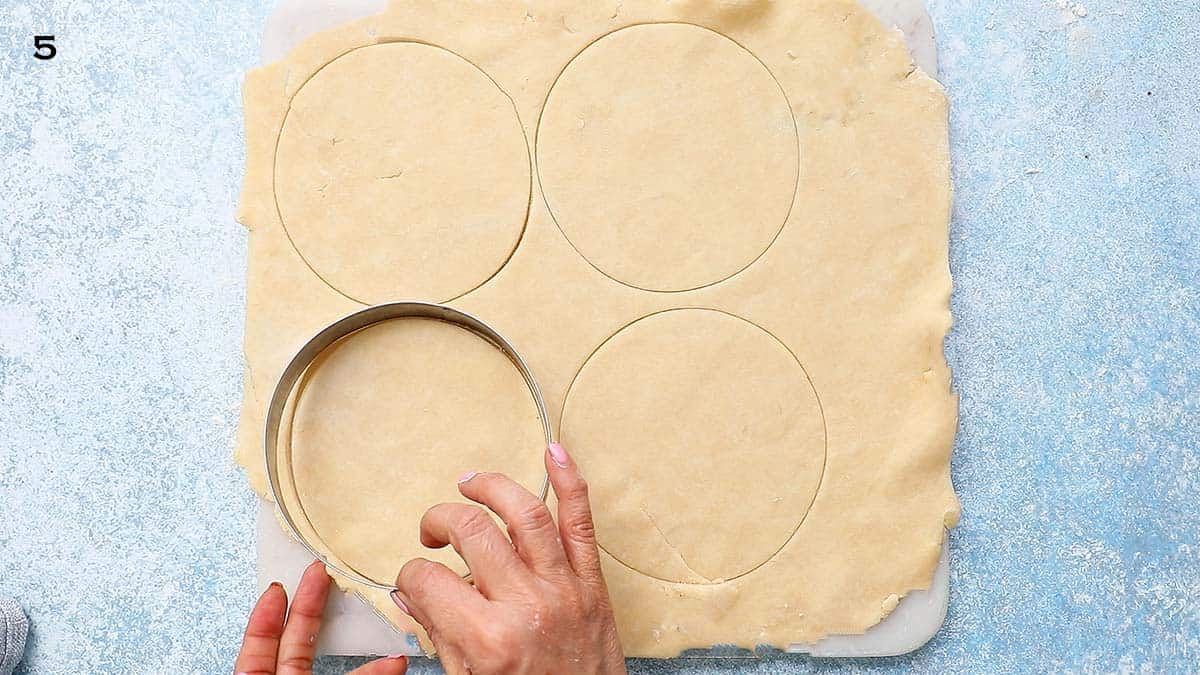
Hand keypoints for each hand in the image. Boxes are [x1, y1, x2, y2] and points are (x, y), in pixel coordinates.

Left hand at [235, 560, 408, 674]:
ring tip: (372, 615)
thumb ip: (272, 661)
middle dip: (311, 604)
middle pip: (296, 641)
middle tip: (323, 572)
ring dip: (354, 638)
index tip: (279, 587)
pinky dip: (375, 670)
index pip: (259, 644)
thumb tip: (302, 629)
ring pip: (331, 662)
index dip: (266, 614)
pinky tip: (395, 662)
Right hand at [391, 442, 625, 674]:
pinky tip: (555, 452)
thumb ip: (441, 637)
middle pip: (471, 533)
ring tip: (470, 484)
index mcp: (489, 638)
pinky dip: (571, 482)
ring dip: (492, 488)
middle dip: (439, 521)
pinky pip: (582, 523)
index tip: (413, 581)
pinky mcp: (592, 584)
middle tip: (431, 531)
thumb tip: (411, 595)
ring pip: (526, 513)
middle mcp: (526, 605)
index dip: (410, 576)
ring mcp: (564, 588)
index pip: (429, 581)